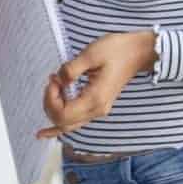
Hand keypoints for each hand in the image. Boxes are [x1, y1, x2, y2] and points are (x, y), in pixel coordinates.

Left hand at [37, 31, 156, 138]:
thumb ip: (70, 70)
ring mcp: (97, 110)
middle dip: (49, 103)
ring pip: (67, 124)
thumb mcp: (90, 54)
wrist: (137, 52)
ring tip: (52, 88)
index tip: (53, 78)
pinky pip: (75, 121)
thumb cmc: (117, 51)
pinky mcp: (96, 106)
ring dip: (54, 109)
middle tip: (52, 80)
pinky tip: (45, 133)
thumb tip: (57, 81)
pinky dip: (58, 126)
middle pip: (62, 122)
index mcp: (95, 99)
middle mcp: (97, 110)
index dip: (50, 98)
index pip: (62, 114)